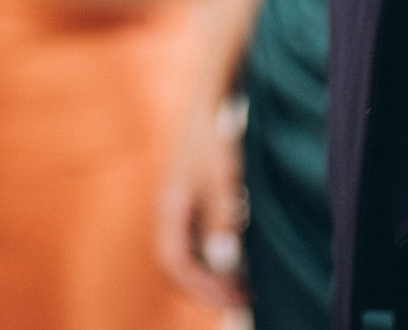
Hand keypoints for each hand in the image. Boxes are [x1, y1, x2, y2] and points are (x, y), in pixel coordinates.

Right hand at [156, 114, 248, 308]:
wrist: (206, 109)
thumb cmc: (213, 142)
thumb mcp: (222, 182)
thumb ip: (221, 222)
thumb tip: (222, 265)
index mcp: (168, 211)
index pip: (175, 264)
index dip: (201, 287)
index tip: (231, 298)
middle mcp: (166, 216)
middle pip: (174, 267)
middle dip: (204, 289)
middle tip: (239, 299)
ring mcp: (175, 211)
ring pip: (183, 257)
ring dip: (208, 277)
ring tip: (240, 288)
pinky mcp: (186, 206)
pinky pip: (192, 244)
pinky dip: (210, 261)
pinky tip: (233, 263)